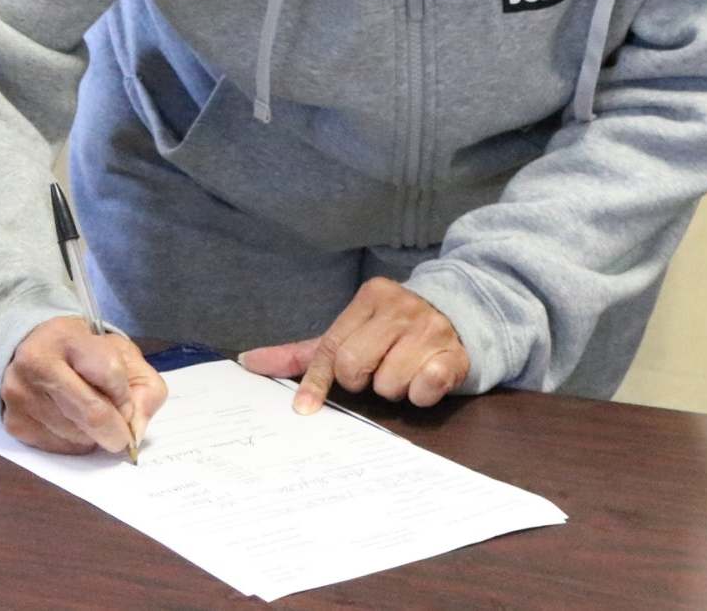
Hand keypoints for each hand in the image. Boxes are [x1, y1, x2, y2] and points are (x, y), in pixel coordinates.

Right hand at [1, 317, 166, 456]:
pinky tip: (69, 422)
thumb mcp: (122, 355)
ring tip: (86, 414)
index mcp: (66, 337)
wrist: (30, 351)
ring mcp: (21, 396)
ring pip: (79, 438)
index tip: (123, 397)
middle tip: (120, 429)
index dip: (125, 394)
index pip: (110, 373)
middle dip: (117, 430)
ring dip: (94, 436)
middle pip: (94, 414)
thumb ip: (145, 390)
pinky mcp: (15, 423)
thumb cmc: (84, 354)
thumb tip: (135, 433)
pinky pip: (61, 449)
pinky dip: (75, 443)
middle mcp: (36, 364)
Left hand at [239, 277, 468, 413]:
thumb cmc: (391, 331)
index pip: (331, 347)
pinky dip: (420, 394)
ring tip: (403, 372)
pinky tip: (424, 380)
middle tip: (374, 373)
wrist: (458, 316)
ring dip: (392, 389)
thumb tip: (248, 361)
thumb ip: (303, 352)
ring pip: (389, 383)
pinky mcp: (454, 355)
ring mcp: (429, 329)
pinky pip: (425, 388)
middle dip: (361, 382)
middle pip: (355, 366)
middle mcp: (399, 307)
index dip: (317, 381)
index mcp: (369, 297)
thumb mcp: (349, 333)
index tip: (304, 408)